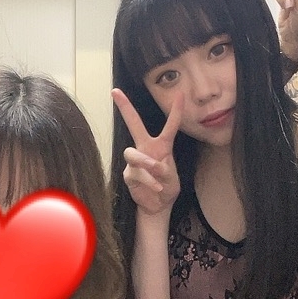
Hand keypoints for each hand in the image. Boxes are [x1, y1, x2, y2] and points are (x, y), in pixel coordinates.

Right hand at [112, 88, 182, 214]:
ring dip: (145, 161)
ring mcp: (135, 162)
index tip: (181, 94)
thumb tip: (154, 165)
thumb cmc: (166, 187)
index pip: (169, 126)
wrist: (158, 205)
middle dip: (125, 108)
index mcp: (162, 146)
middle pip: (134, 125)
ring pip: (132, 153)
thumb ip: (165, 170)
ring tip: (156, 169)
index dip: (175, 111)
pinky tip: (157, 186)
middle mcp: (146, 149)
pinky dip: (148, 180)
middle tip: (116, 92)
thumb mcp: (172, 179)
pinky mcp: (129, 175)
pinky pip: (136, 173)